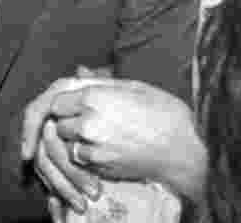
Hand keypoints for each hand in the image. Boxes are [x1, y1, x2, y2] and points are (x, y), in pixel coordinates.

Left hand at [22, 79, 204, 202]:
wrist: (184, 150)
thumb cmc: (164, 113)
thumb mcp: (134, 87)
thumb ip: (100, 81)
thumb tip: (77, 72)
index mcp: (94, 98)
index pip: (56, 102)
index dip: (66, 103)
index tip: (77, 104)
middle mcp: (88, 124)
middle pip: (58, 124)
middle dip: (68, 122)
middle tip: (88, 119)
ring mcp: (93, 149)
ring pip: (68, 145)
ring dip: (76, 141)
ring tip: (100, 134)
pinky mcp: (100, 169)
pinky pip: (81, 162)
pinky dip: (88, 156)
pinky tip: (108, 149)